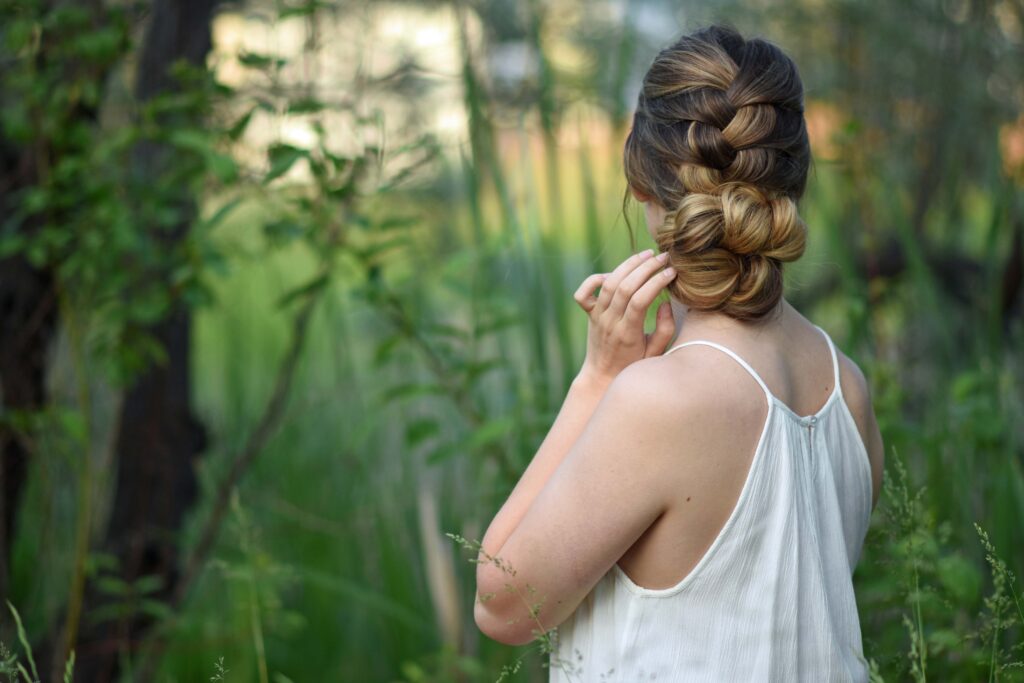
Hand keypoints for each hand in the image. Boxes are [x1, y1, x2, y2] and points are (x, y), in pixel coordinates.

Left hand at [573, 249, 676, 385]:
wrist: (602, 377)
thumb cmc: (633, 366)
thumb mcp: (655, 355)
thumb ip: (665, 330)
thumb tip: (665, 303)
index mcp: (627, 334)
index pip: (640, 300)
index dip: (656, 283)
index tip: (672, 272)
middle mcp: (609, 322)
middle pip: (624, 287)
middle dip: (646, 268)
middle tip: (664, 257)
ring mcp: (597, 316)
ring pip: (608, 283)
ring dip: (628, 265)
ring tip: (647, 255)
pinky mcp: (589, 314)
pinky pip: (584, 292)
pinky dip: (595, 278)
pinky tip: (613, 273)